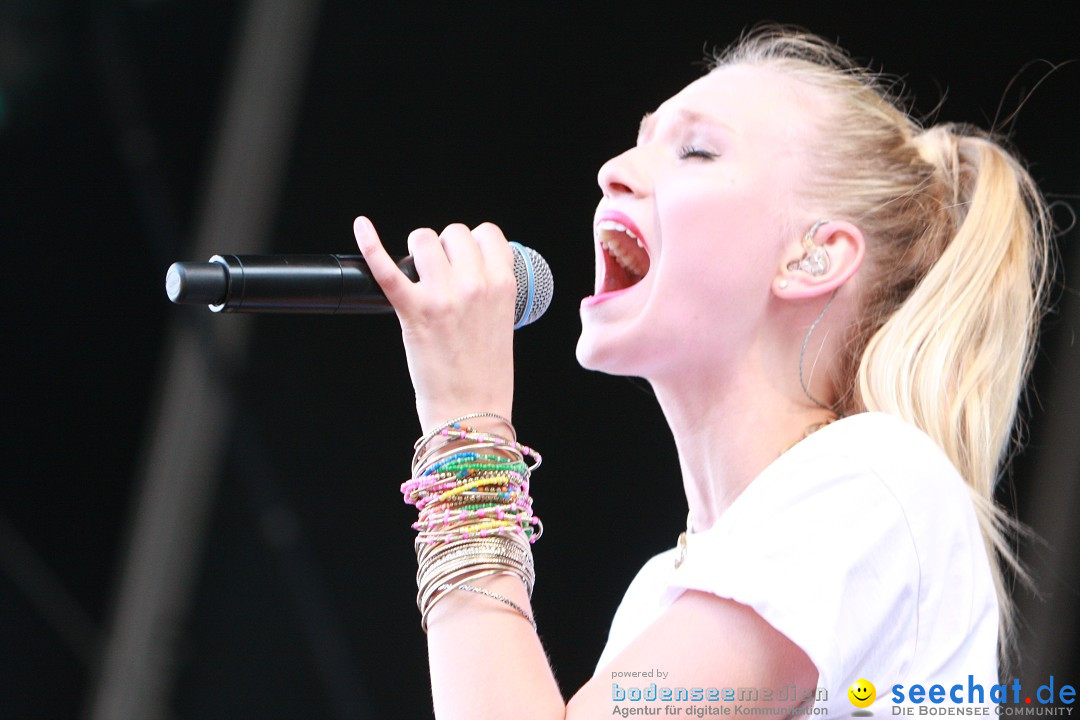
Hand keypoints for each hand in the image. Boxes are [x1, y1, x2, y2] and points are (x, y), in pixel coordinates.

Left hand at [353, 216, 516, 432]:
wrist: (471, 412)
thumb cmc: (487, 375)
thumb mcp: (504, 322)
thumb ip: (490, 290)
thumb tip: (468, 268)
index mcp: (503, 285)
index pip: (487, 234)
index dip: (474, 243)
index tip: (465, 258)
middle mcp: (475, 285)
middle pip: (454, 233)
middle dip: (445, 248)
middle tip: (440, 275)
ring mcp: (442, 296)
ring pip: (423, 239)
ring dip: (418, 252)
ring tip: (417, 274)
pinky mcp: (413, 311)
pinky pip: (387, 269)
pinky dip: (370, 245)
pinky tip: (362, 228)